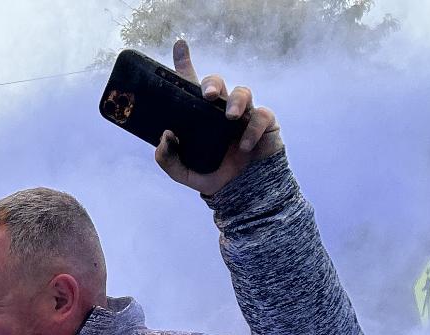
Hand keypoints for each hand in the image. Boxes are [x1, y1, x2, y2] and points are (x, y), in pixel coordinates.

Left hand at [154, 39, 283, 196]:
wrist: (241, 194)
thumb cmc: (212, 177)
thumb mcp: (183, 172)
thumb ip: (167, 159)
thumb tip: (165, 136)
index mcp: (200, 115)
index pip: (190, 84)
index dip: (184, 62)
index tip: (179, 44)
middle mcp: (221, 110)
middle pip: (217, 82)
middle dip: (212, 83)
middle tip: (206, 96)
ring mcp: (244, 114)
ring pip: (242, 91)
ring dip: (235, 101)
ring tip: (230, 117)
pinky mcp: (264, 123)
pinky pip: (261, 115)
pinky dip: (252, 128)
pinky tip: (244, 144)